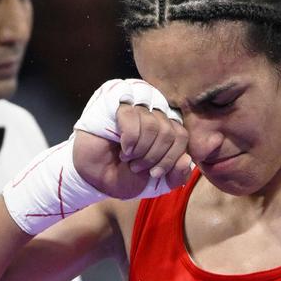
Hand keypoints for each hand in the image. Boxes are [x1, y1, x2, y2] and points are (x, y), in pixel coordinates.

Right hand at [72, 78, 191, 199]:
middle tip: (136, 166)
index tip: (154, 174)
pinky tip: (123, 148)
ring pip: (153, 125)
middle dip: (153, 157)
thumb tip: (186, 159)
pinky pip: (133, 117)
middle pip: (169, 131)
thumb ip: (177, 175)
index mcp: (166, 124)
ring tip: (128, 158)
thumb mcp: (157, 182)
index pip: (182, 136)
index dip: (170, 159)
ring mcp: (135, 100)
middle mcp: (153, 108)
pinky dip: (130, 140)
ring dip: (140, 151)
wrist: (94, 178)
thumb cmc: (124, 175)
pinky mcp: (115, 98)